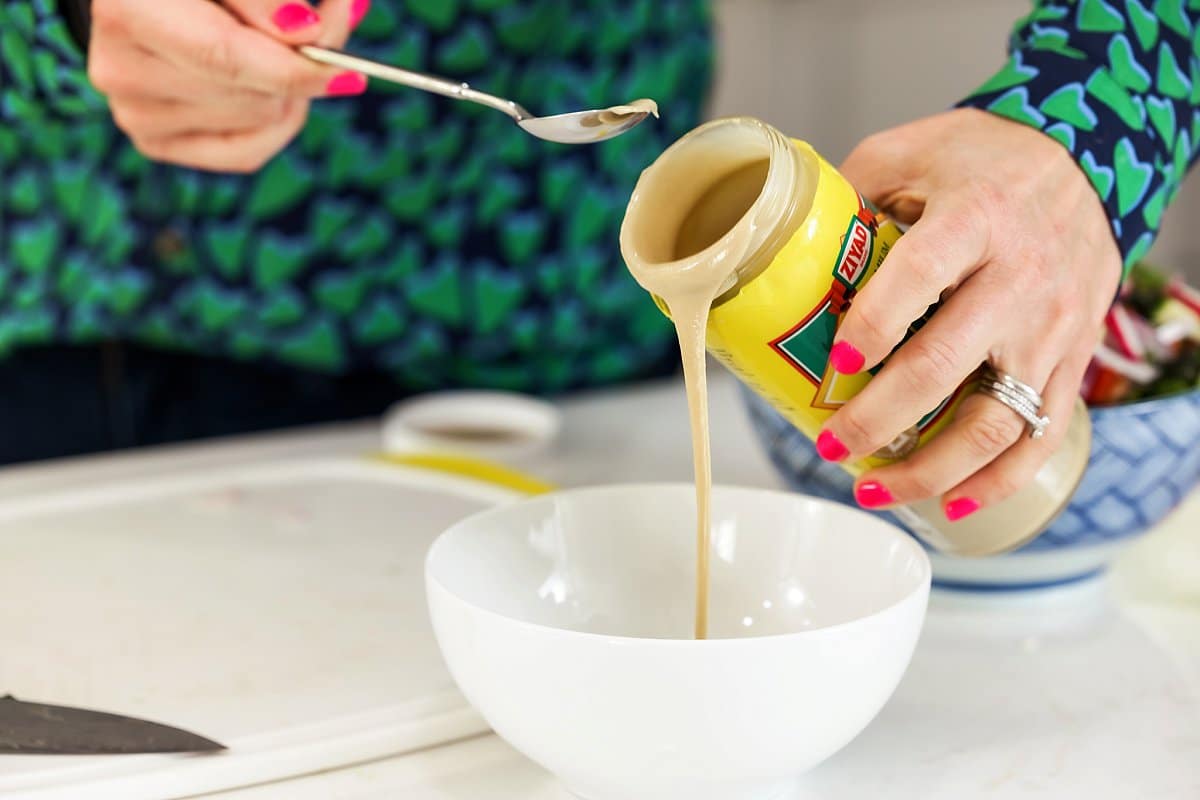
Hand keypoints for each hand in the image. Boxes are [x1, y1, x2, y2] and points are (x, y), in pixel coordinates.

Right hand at [88, 0, 368, 171]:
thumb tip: (308, 33)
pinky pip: (248, 152)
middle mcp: (120, 69)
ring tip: (274, 48)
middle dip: (301, 65)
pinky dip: (275, 123)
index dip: (294, 65)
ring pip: (260, 118)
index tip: (345, 65)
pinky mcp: (156, 143)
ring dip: (287, 88)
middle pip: (254, 93)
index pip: (227, 55)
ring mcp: (135, 113)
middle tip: (325, 27)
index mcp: (128, 9)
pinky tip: (265, 88)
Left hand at [819, 109, 1119, 520]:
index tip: (835, 363)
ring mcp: (1053, 326)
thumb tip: (778, 253)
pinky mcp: (1074, 359)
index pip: (922, 273)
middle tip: (828, 445)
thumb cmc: (982, 161)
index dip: (876, 323)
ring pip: (995, 419)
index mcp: (975, 217)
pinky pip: (1041, 435)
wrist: (1088, 164)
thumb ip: (850, 195)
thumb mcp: (909, 151)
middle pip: (947, 365)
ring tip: (872, 490)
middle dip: (879, 418)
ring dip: (931, 468)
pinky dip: (998, 480)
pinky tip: (951, 504)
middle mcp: (1020, 276)